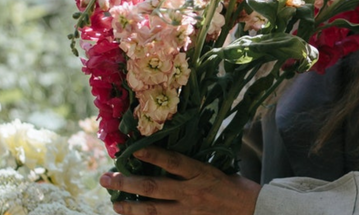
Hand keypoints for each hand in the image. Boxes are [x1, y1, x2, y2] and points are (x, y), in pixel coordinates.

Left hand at [99, 147, 261, 214]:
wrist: (251, 210)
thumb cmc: (233, 184)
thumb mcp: (214, 167)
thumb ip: (190, 164)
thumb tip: (165, 152)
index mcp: (201, 172)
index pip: (173, 162)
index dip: (153, 155)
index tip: (133, 149)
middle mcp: (192, 192)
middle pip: (154, 187)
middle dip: (127, 183)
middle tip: (106, 178)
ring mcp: (189, 211)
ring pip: (153, 210)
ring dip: (131, 207)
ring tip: (114, 203)